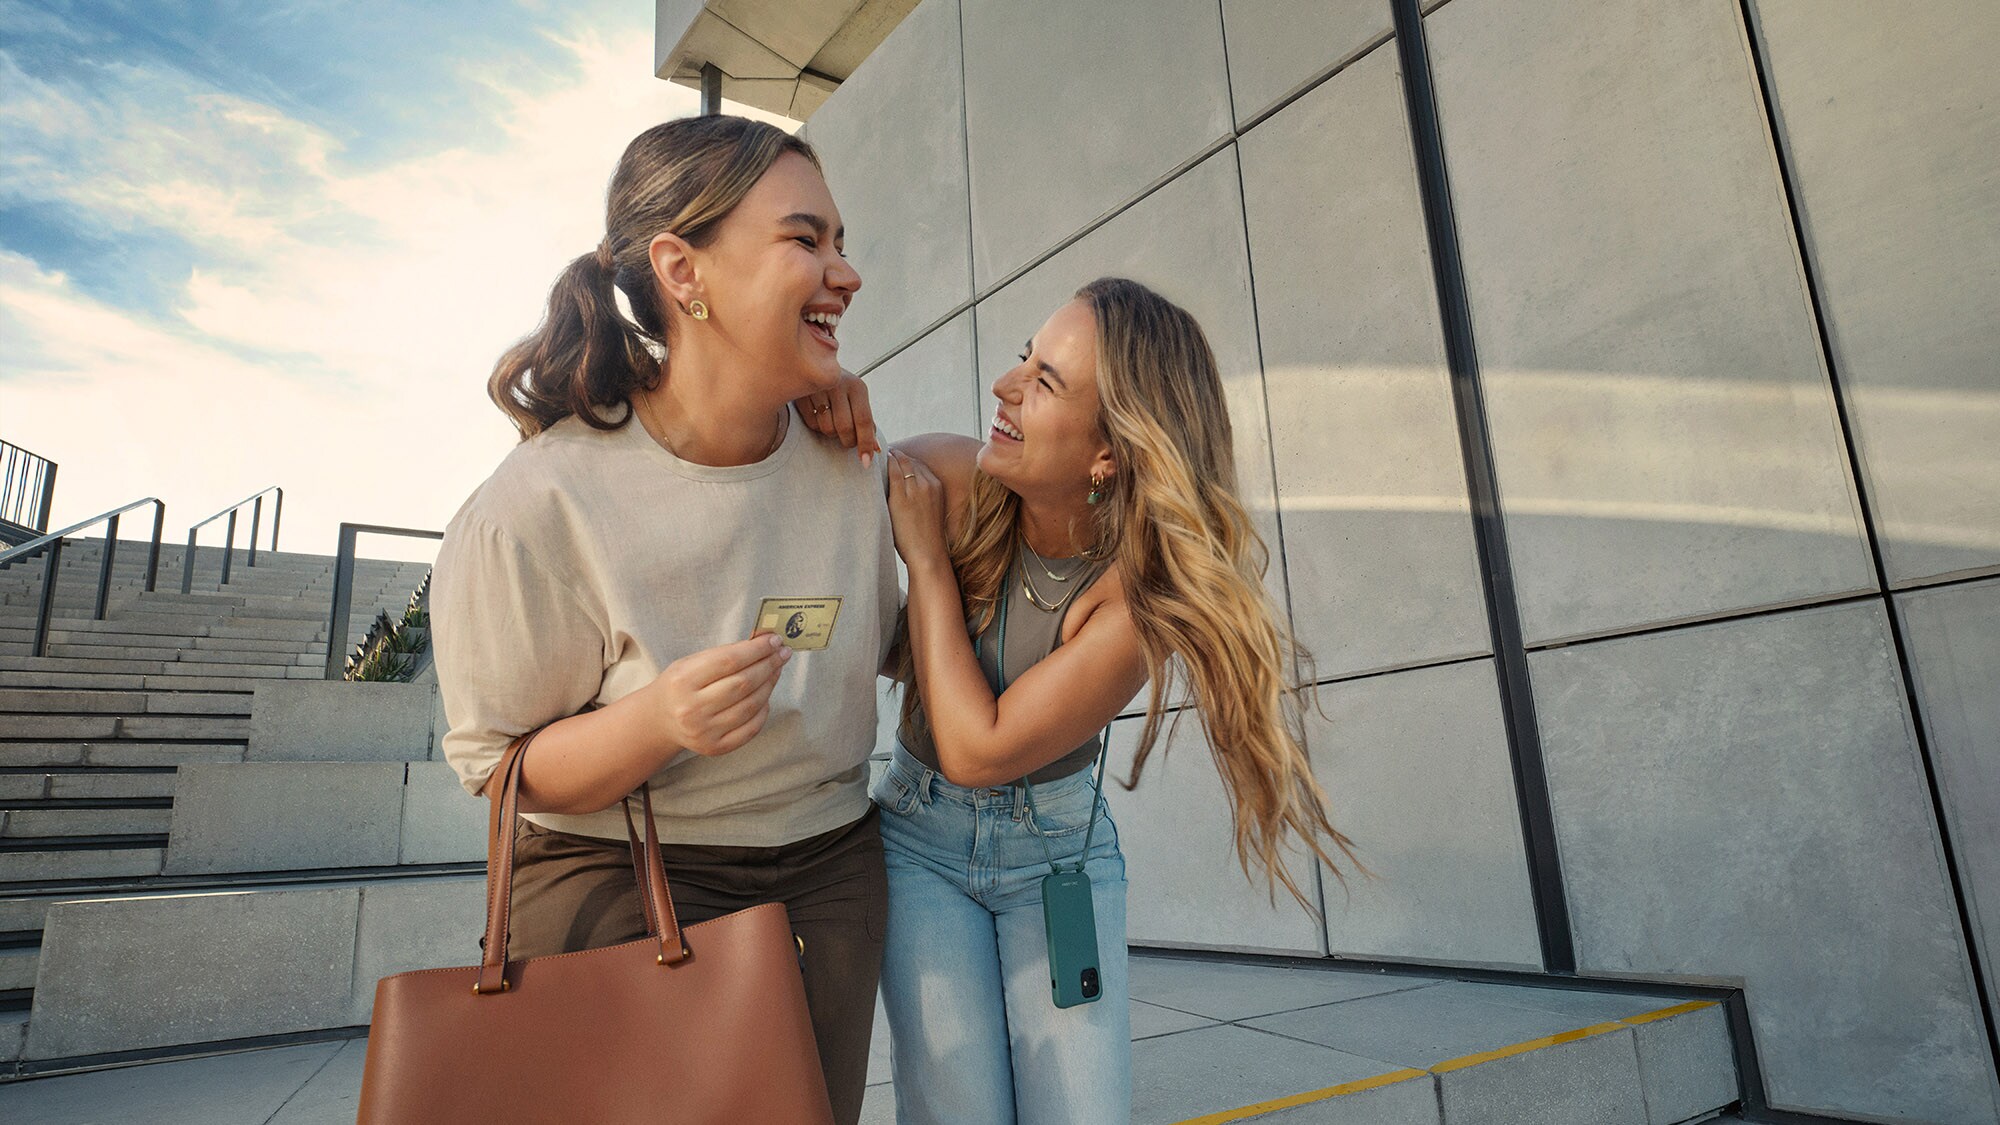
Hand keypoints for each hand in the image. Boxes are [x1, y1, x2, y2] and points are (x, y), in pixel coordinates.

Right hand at [641, 634, 791, 756]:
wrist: (660, 720)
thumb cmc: (680, 685)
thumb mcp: (691, 662)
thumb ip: (725, 653)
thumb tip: (764, 642)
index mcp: (683, 680)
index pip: (729, 661)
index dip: (757, 650)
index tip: (774, 641)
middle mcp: (691, 708)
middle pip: (743, 683)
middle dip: (768, 665)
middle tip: (782, 654)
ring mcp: (704, 731)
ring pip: (750, 705)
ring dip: (769, 685)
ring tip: (776, 670)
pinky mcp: (715, 748)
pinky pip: (751, 728)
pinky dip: (763, 710)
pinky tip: (766, 697)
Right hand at [797, 372, 879, 466]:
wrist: (813, 366)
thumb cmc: (841, 389)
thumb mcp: (857, 401)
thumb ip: (867, 424)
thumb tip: (876, 450)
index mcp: (857, 386)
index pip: (864, 420)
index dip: (866, 443)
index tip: (866, 462)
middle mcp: (839, 384)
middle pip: (845, 428)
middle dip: (847, 441)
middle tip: (847, 439)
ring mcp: (818, 388)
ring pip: (827, 429)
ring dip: (831, 433)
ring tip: (832, 421)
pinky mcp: (801, 394)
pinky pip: (812, 424)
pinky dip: (816, 427)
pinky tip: (818, 416)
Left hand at [886, 448, 948, 572]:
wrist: (928, 554)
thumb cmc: (926, 538)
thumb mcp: (930, 510)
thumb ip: (920, 496)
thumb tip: (903, 490)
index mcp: (937, 486)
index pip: (918, 464)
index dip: (904, 459)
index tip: (892, 457)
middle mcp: (928, 483)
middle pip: (909, 460)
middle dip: (895, 455)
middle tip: (880, 452)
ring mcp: (915, 489)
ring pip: (900, 463)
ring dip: (888, 457)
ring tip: (874, 456)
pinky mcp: (901, 497)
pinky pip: (892, 473)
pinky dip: (883, 465)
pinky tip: (873, 464)